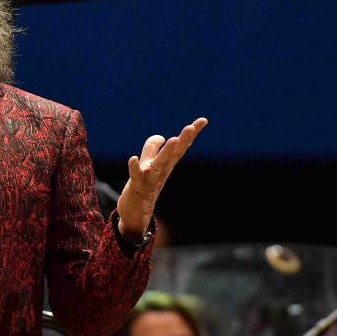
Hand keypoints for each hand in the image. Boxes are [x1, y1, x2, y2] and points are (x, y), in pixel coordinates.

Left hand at [116, 117, 206, 241]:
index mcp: (166, 164)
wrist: (136, 214)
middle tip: (191, 128)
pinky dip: (135, 168)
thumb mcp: (149, 165)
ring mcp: (150, 179)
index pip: (180, 147)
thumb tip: (161, 136)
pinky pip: (136, 177)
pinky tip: (133, 159)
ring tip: (173, 139)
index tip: (203, 120)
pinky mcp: (137, 187)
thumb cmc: (144, 187)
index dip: (191, 134)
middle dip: (182, 141)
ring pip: (160, 165)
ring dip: (166, 152)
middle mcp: (161, 171)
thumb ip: (152, 149)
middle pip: (174, 154)